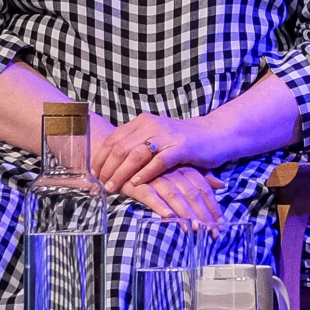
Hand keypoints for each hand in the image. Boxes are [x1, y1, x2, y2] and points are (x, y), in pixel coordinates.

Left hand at [91, 112, 227, 193]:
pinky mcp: (182, 147)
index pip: (113, 139)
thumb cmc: (184, 141)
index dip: (100, 158)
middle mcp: (152, 125)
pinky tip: (136, 184)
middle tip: (100, 185)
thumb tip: (112, 164)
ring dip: (121, 173)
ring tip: (113, 187)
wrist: (216, 134)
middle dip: (107, 168)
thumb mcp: (157, 138)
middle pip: (121, 147)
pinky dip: (145, 173)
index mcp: (142, 121)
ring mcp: (167, 135)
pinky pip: (159, 161)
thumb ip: (137, 146)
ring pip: (136, 154)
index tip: (93, 174)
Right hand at [122, 165, 224, 227]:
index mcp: (183, 166)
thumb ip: (200, 175)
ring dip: (185, 212)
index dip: (212, 205)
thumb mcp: (178, 167)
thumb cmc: (153, 164)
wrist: (119, 155)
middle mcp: (171, 170)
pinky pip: (149, 194)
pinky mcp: (135, 182)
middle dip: (202, 214)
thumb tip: (221, 184)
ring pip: (174, 195)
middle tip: (212, 232)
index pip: (202, 187)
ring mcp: (153, 176)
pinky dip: (159, 205)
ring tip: (195, 229)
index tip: (220, 224)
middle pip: (192, 193)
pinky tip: (169, 217)